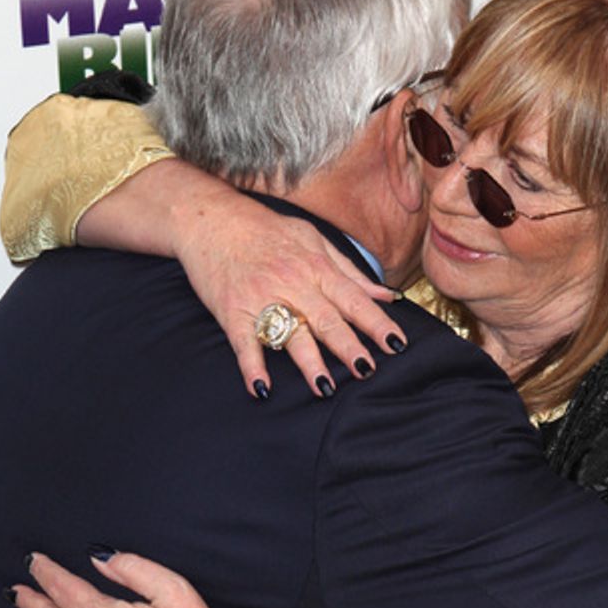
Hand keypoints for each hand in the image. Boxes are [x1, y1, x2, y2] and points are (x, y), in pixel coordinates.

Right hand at [79, 159, 406, 399]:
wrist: (210, 218)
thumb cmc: (266, 230)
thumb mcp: (313, 240)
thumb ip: (350, 271)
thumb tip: (387, 295)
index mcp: (315, 266)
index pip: (353, 299)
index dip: (376, 323)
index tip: (397, 344)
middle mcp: (292, 283)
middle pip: (326, 319)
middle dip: (348, 346)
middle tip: (367, 370)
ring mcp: (261, 298)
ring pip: (289, 332)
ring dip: (307, 362)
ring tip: (324, 388)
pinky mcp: (231, 310)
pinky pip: (243, 341)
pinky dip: (252, 365)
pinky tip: (261, 388)